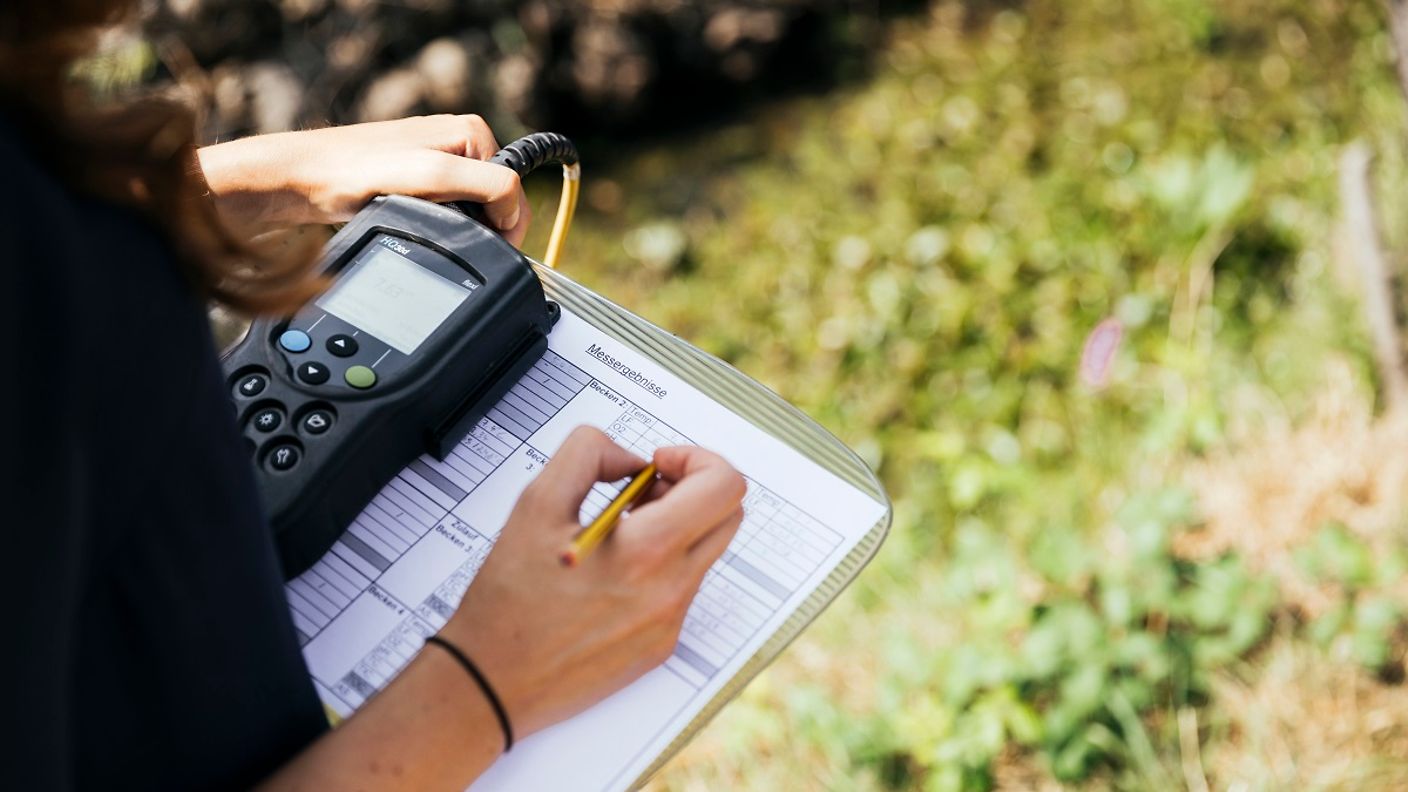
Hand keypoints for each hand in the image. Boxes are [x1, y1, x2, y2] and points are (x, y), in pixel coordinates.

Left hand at [197, 115, 531, 245]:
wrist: (305, 179)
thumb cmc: (358, 174)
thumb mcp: (434, 178)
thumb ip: (488, 186)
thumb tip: (515, 209)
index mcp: (473, 133)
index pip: (515, 190)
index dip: (506, 228)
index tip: (480, 248)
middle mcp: (460, 140)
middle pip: (496, 202)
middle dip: (480, 227)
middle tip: (443, 237)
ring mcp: (440, 159)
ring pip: (473, 210)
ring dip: (458, 227)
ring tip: (423, 227)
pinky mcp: (421, 178)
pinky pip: (451, 211)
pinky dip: (441, 225)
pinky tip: (415, 224)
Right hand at [441, 426, 747, 737]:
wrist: (492, 682)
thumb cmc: (508, 601)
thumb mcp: (537, 504)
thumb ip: (588, 455)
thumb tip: (630, 459)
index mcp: (647, 552)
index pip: (724, 486)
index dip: (696, 458)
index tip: (659, 463)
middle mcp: (671, 590)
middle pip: (728, 516)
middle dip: (693, 488)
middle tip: (645, 491)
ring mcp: (670, 622)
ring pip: (705, 552)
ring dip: (675, 526)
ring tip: (617, 531)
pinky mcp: (660, 645)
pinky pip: (682, 588)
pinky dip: (659, 565)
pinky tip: (609, 572)